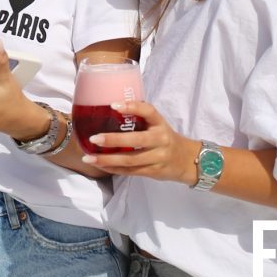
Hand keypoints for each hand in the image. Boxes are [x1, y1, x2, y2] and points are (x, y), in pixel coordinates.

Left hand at [82, 101, 198, 184]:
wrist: (187, 160)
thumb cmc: (165, 138)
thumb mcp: (157, 124)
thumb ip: (139, 118)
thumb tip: (109, 108)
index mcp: (160, 123)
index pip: (149, 111)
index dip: (132, 107)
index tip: (113, 105)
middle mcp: (161, 139)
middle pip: (136, 140)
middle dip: (113, 140)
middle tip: (93, 139)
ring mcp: (158, 157)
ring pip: (131, 160)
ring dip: (108, 159)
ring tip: (89, 157)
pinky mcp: (153, 171)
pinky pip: (131, 171)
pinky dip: (113, 169)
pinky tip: (99, 165)